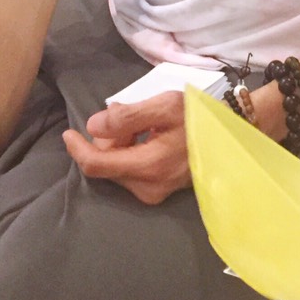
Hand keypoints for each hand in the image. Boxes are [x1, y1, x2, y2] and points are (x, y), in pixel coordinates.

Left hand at [62, 90, 190, 203]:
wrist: (231, 135)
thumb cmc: (200, 117)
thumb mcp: (165, 106)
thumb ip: (127, 116)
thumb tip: (92, 127)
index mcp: (148, 166)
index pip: (97, 165)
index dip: (77, 149)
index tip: (68, 133)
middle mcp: (147, 187)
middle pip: (106, 165)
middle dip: (108, 140)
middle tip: (127, 115)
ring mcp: (155, 193)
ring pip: (118, 168)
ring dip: (120, 145)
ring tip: (143, 125)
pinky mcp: (160, 192)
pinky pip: (131, 172)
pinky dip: (131, 153)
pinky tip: (148, 137)